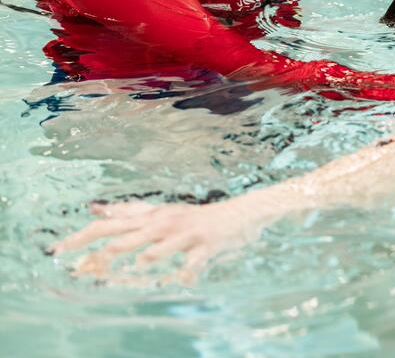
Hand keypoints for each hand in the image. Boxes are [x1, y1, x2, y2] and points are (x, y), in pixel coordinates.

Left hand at [51, 195, 275, 283]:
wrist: (242, 215)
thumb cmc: (197, 219)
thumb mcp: (161, 212)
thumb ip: (130, 212)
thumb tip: (95, 209)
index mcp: (152, 216)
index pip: (110, 223)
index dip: (82, 235)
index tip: (57, 249)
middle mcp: (163, 222)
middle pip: (121, 232)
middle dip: (91, 246)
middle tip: (66, 259)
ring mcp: (184, 233)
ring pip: (151, 245)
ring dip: (128, 255)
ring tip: (105, 266)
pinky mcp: (205, 245)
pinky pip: (190, 261)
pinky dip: (181, 271)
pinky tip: (173, 280)